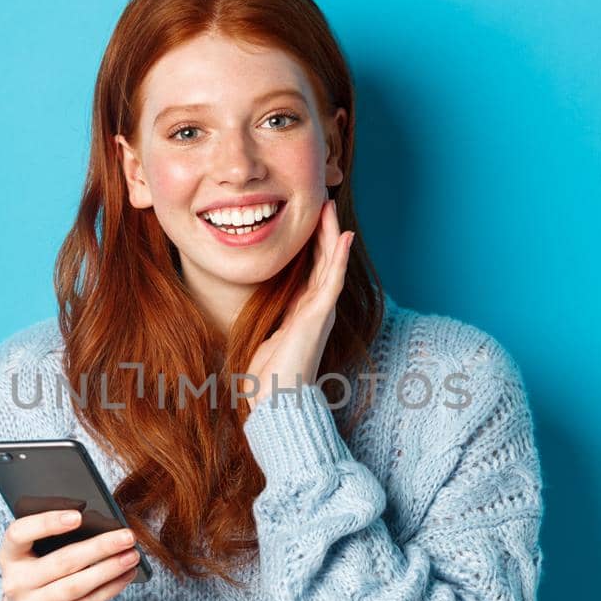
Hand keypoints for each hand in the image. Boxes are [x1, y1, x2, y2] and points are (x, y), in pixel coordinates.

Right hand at [0, 510, 142, 600]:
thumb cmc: (37, 573)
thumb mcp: (33, 554)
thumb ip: (53, 538)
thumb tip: (100, 522)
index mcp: (9, 555)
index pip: (19, 534)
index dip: (47, 523)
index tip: (78, 515)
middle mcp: (16, 581)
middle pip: (61, 561)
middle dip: (99, 547)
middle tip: (127, 536)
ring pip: (77, 586)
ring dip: (109, 569)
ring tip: (132, 556)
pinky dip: (110, 589)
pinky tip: (126, 576)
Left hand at [244, 197, 354, 410]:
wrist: (276, 400)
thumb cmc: (269, 375)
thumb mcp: (265, 335)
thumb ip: (270, 318)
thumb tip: (256, 309)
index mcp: (303, 310)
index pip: (311, 267)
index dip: (312, 241)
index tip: (307, 215)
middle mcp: (316, 307)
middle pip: (324, 259)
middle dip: (323, 230)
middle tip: (322, 200)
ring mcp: (321, 310)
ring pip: (331, 263)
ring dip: (332, 234)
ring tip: (330, 207)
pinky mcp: (320, 316)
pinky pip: (333, 281)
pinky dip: (339, 258)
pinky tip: (344, 237)